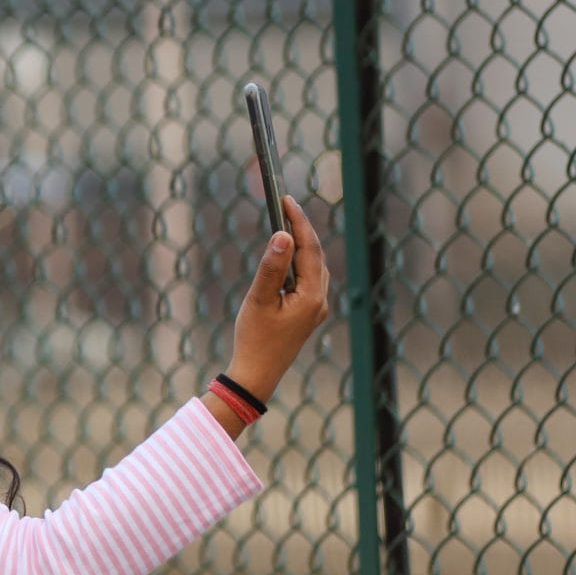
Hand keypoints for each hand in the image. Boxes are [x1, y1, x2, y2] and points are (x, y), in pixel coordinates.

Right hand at [224, 192, 330, 399]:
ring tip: (286, 224)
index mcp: (312, 296)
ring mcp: (316, 309)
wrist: (257, 374)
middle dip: (302, 229)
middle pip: (315, 255)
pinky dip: (299, 263)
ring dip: (302, 246)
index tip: (286, 199)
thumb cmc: (255, 338)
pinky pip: (309, 279)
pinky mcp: (308, 314)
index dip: (298, 222)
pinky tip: (288, 257)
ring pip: (314, 267)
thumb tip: (283, 235)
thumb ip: (272, 266)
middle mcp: (320, 301)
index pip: (309, 248)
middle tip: (285, 205)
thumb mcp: (259, 299)